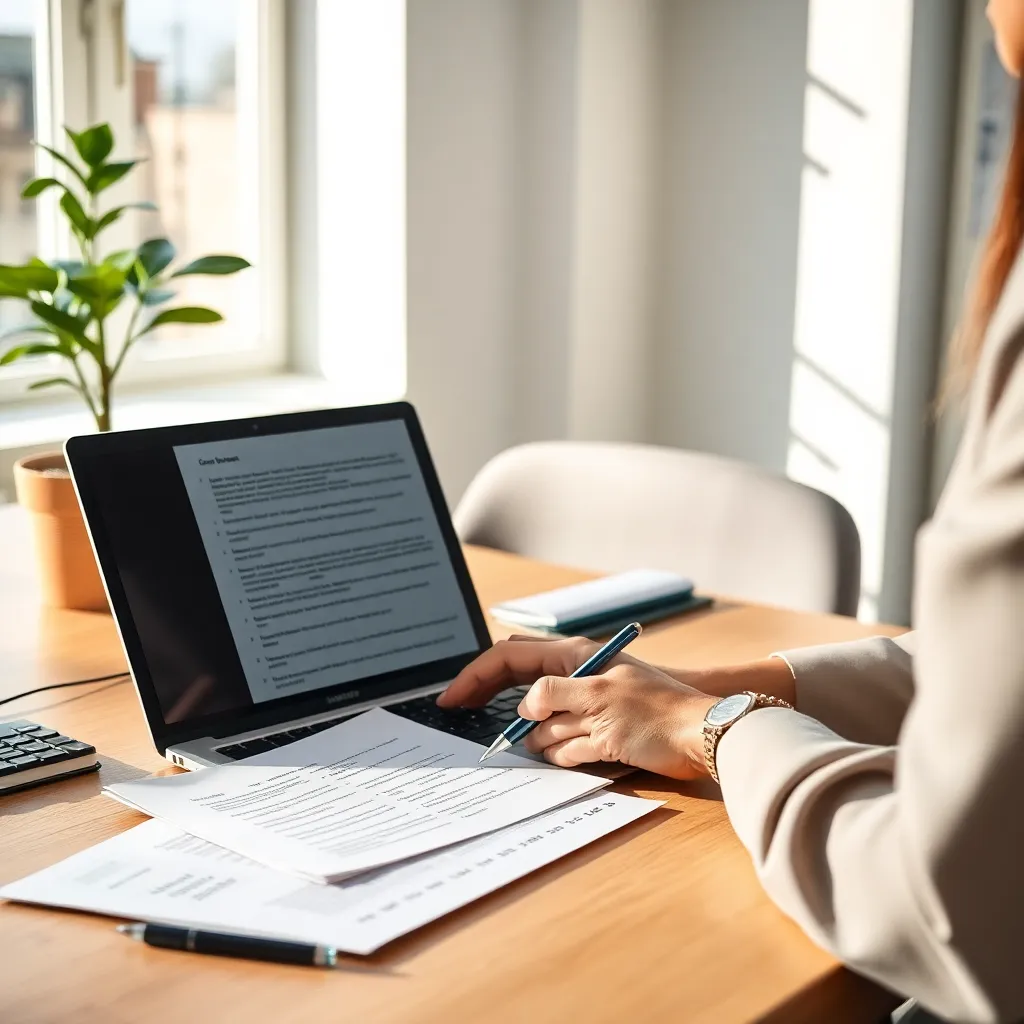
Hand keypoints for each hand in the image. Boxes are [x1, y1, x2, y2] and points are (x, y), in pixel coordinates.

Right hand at [438, 636, 718, 778]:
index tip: (451, 699)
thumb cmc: (657, 711)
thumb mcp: (598, 697)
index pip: (510, 657)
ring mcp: (585, 706)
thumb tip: (523, 710)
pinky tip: (564, 757)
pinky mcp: (598, 733)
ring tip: (555, 744)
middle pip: (520, 686)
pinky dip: (559, 753)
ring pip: (542, 722)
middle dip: (496, 704)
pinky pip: (564, 744)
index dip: (476, 675)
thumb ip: (553, 698)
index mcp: (572, 657)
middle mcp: (575, 677)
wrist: (705, 735)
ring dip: (540, 738)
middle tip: (464, 719)